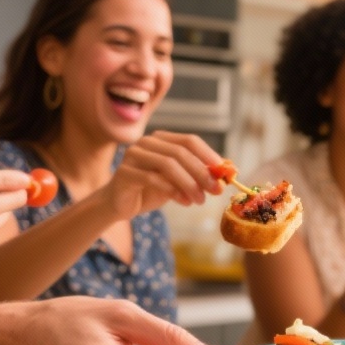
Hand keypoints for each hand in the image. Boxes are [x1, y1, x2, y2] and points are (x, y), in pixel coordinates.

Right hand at [101, 131, 225, 219]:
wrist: (119, 204)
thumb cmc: (150, 190)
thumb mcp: (178, 181)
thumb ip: (196, 174)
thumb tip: (225, 171)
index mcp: (161, 140)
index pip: (188, 140)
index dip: (208, 154)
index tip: (223, 170)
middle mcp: (146, 143)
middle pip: (179, 152)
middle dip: (201, 172)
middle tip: (215, 190)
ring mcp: (133, 156)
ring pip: (167, 165)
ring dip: (189, 184)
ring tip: (199, 200)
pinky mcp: (124, 172)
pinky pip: (152, 178)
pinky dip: (172, 191)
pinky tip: (184, 202)